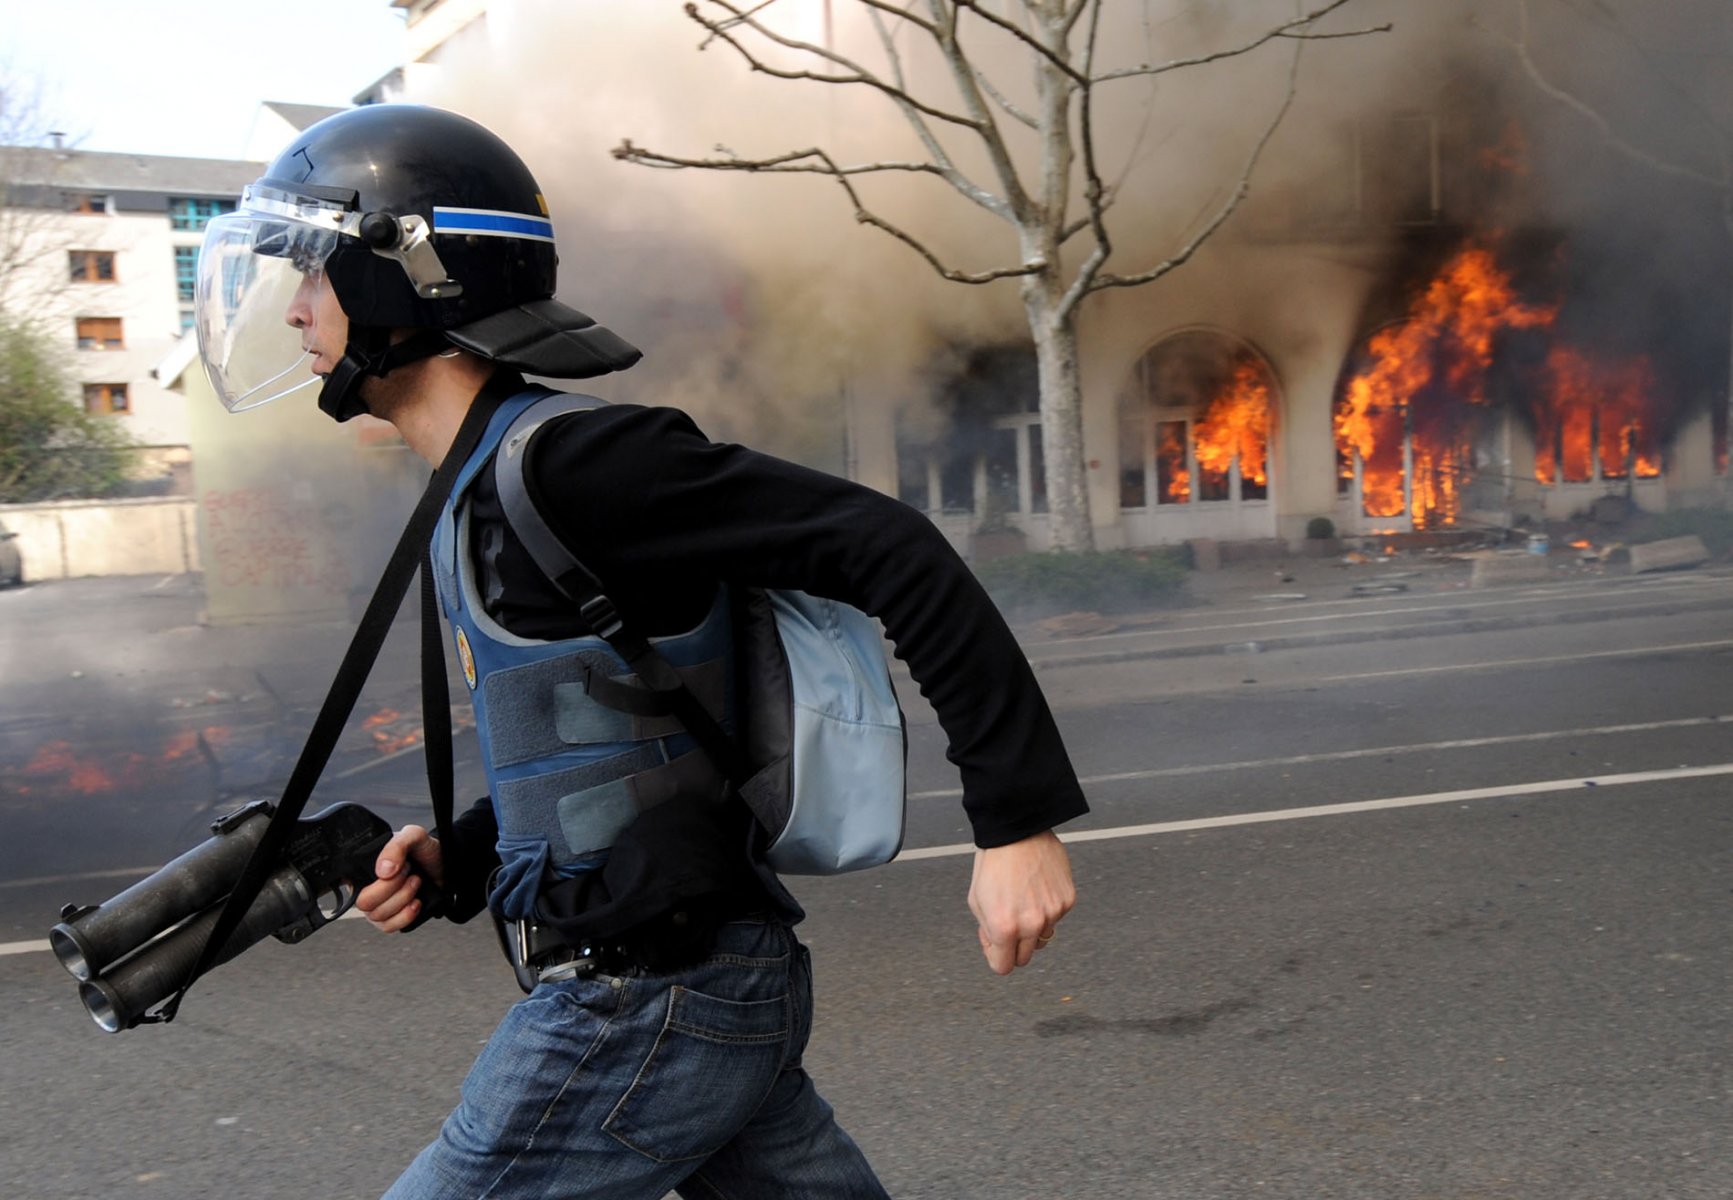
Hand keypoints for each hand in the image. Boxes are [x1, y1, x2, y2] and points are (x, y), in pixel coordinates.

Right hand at [355, 824, 444, 933]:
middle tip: (409, 873)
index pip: (344, 881)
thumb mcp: (413, 836)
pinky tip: (416, 902)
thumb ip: (396, 847)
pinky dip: (405, 916)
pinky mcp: (390, 918)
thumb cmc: (423, 849)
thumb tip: (383, 872)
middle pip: (363, 903)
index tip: (385, 874)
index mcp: (363, 866)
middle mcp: (365, 888)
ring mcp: (377, 906)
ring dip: (402, 898)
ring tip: (416, 882)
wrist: (444, 865)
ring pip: (377, 916)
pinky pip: (388, 927)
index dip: (355, 883)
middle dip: (391, 888)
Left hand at [967, 829, 1075, 975]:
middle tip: (1008, 921)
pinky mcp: (1067, 900)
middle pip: (1025, 958)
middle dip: (1014, 946)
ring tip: (1023, 898)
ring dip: (1032, 927)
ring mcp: (1053, 913)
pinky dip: (1047, 908)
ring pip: (1042, 937)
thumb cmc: (993, 862)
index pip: (1003, 967)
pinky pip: (1056, 917)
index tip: (994, 942)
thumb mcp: (976, 901)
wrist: (1017, 831)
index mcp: (1005, 928)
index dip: (996, 955)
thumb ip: (988, 931)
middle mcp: (1032, 925)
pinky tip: (1036, 887)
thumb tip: (999, 945)